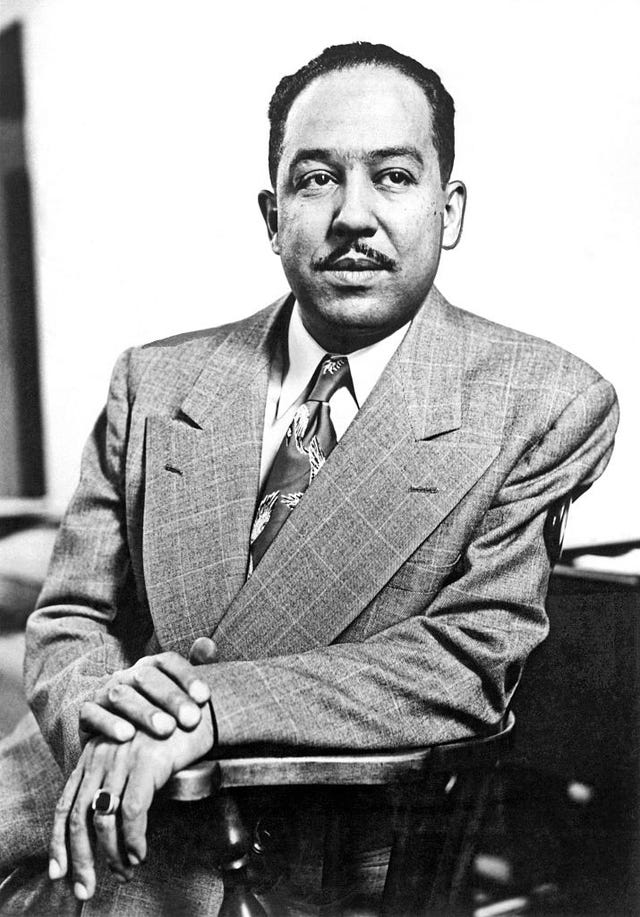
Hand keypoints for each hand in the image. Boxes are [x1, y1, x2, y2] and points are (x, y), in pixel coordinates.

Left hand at [50, 703, 214, 899]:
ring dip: (112, 855)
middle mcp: (101, 755)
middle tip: (86, 888)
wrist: (197, 710)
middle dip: (81, 859)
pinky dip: (134, 839)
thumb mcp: (131, 756)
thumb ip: (113, 781)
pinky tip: (140, 852)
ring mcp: (123, 758)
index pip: (66, 803)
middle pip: (79, 817)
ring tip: (125, 871)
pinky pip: (132, 812)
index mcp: (93, 755)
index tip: (60, 871)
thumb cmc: (167, 737)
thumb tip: (103, 830)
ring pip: (104, 819)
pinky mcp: (147, 761)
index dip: (59, 841)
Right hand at [79, 638, 217, 742]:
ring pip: (121, 695)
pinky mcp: (86, 714)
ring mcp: (104, 693)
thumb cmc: (154, 712)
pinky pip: (92, 714)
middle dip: (171, 698)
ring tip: (166, 729)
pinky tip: (127, 736)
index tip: (205, 697)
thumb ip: (195, 668)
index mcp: (150, 667)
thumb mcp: (176, 692)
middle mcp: (126, 675)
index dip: (187, 676)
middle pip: (147, 678)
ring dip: (145, 712)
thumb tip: (208, 645)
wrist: (111, 734)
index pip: (168, 661)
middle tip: (191, 719)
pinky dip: (109, 723)